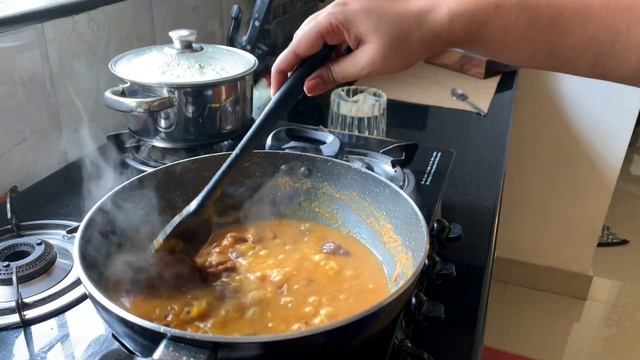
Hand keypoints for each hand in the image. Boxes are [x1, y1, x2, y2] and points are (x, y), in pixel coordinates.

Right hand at [271, 0, 455, 95]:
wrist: (439, 18)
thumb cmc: (411, 35)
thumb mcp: (368, 64)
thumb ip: (334, 75)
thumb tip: (311, 85)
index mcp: (335, 18)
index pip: (297, 46)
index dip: (284, 69)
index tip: (276, 87)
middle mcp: (337, 8)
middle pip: (304, 39)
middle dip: (297, 65)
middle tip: (291, 89)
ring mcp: (347, 7)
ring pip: (319, 35)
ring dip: (315, 58)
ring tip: (318, 80)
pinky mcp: (358, 11)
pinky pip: (335, 31)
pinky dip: (331, 49)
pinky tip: (337, 64)